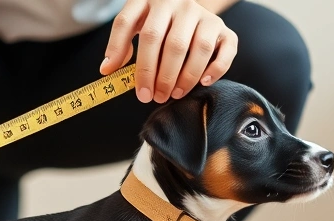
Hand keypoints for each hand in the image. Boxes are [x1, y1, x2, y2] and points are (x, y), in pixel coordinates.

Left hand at [101, 0, 237, 103]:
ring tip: (174, 94)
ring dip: (186, 77)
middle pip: (170, 43)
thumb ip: (120, 44)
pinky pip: (226, 49)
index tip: (133, 87)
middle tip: (154, 97)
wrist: (186, 7)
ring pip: (199, 48)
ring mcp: (204, 15)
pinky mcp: (222, 28)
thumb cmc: (155, 22)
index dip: (125, 56)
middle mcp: (179, 4)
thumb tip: (107, 69)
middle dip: (161, 76)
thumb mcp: (134, 25)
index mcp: (150, 0)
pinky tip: (203, 82)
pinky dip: (216, 69)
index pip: (130, 25)